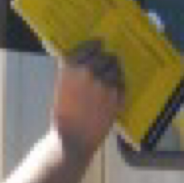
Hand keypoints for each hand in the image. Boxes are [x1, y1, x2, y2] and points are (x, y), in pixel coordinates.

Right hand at [52, 40, 124, 159]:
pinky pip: (122, 84)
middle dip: (107, 59)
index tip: (99, 43)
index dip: (96, 44)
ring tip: (110, 80)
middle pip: (106, 56)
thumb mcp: (61, 87)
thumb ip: (72, 71)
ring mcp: (105, 84)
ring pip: (116, 69)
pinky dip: (118, 86)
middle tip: (106, 64)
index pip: (89, 46)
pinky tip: (112, 92)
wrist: (73, 139)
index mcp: (71, 68)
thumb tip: (85, 58)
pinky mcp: (117, 97)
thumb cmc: (62, 115)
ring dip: (114, 72)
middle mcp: (89, 72)